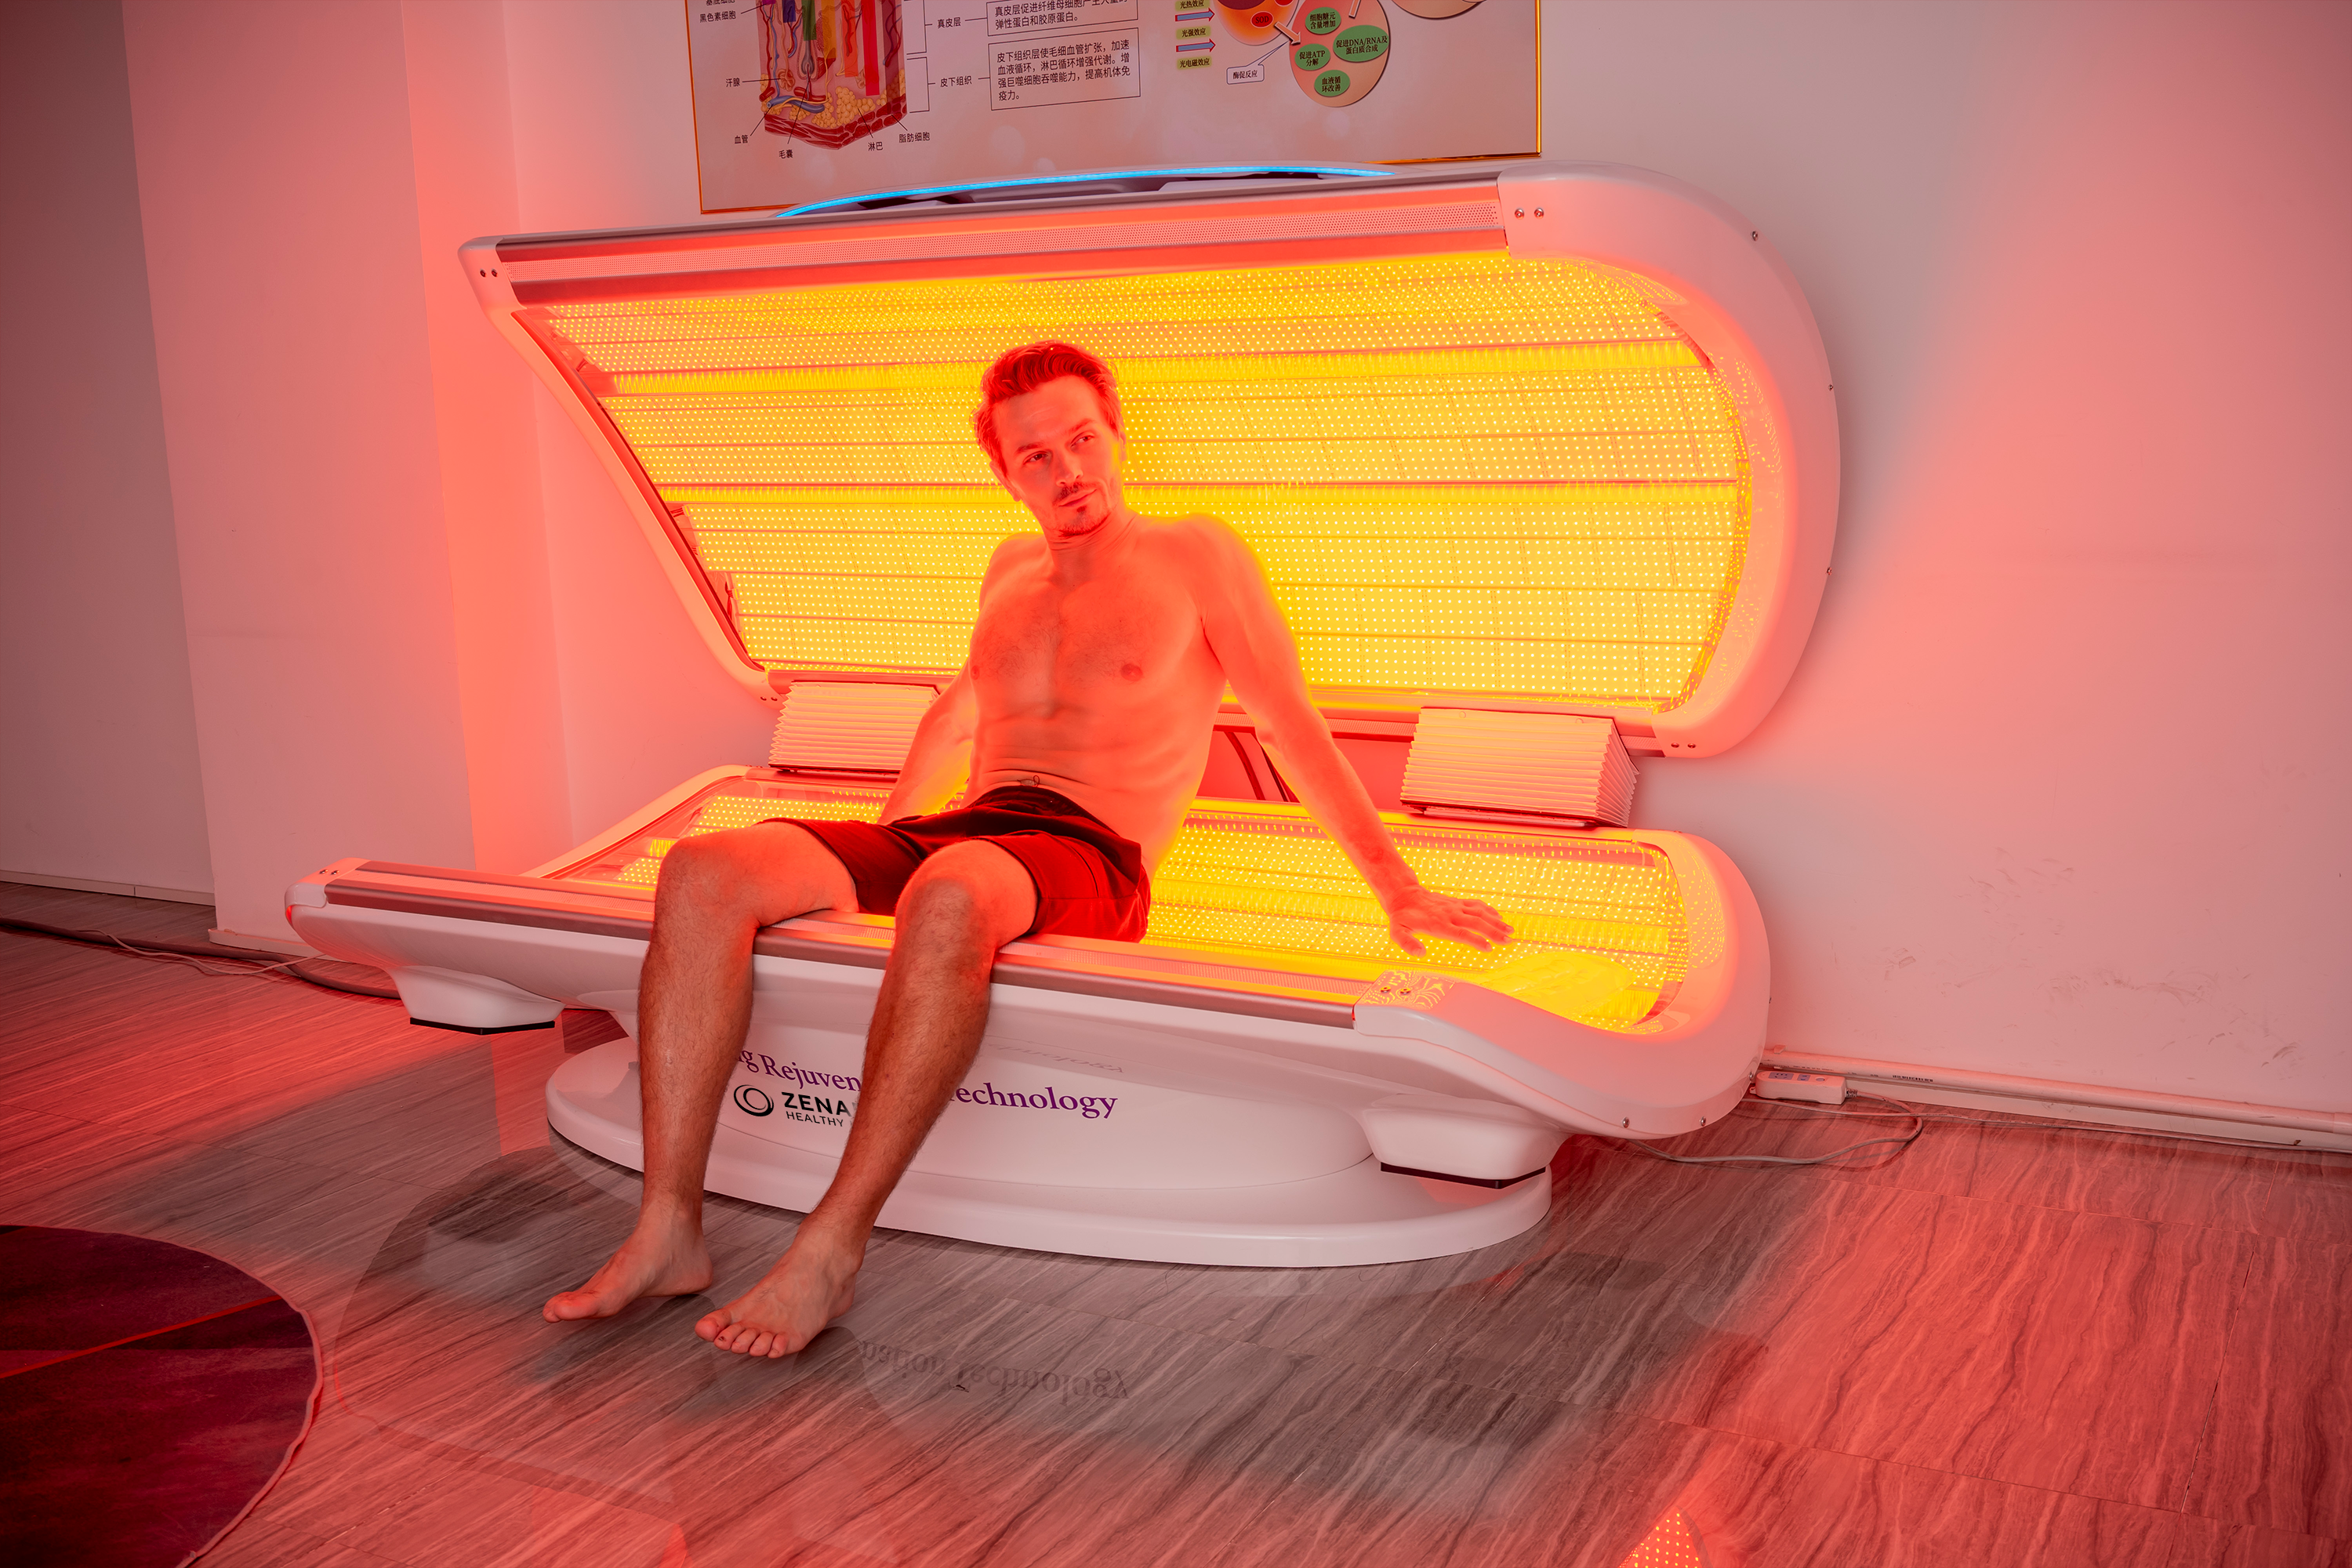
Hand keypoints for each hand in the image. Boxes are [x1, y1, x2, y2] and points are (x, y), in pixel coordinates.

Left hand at [1382, 886, 1512, 957]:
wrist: (1405, 895)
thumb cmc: (1403, 917)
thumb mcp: (1397, 932)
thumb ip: (1407, 943)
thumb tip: (1420, 953)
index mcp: (1438, 924)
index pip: (1461, 933)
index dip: (1475, 940)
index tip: (1488, 947)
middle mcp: (1450, 914)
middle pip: (1476, 923)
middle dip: (1493, 932)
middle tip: (1508, 941)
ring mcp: (1455, 907)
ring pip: (1480, 912)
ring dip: (1496, 921)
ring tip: (1510, 931)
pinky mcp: (1458, 903)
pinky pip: (1476, 905)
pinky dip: (1489, 911)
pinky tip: (1499, 917)